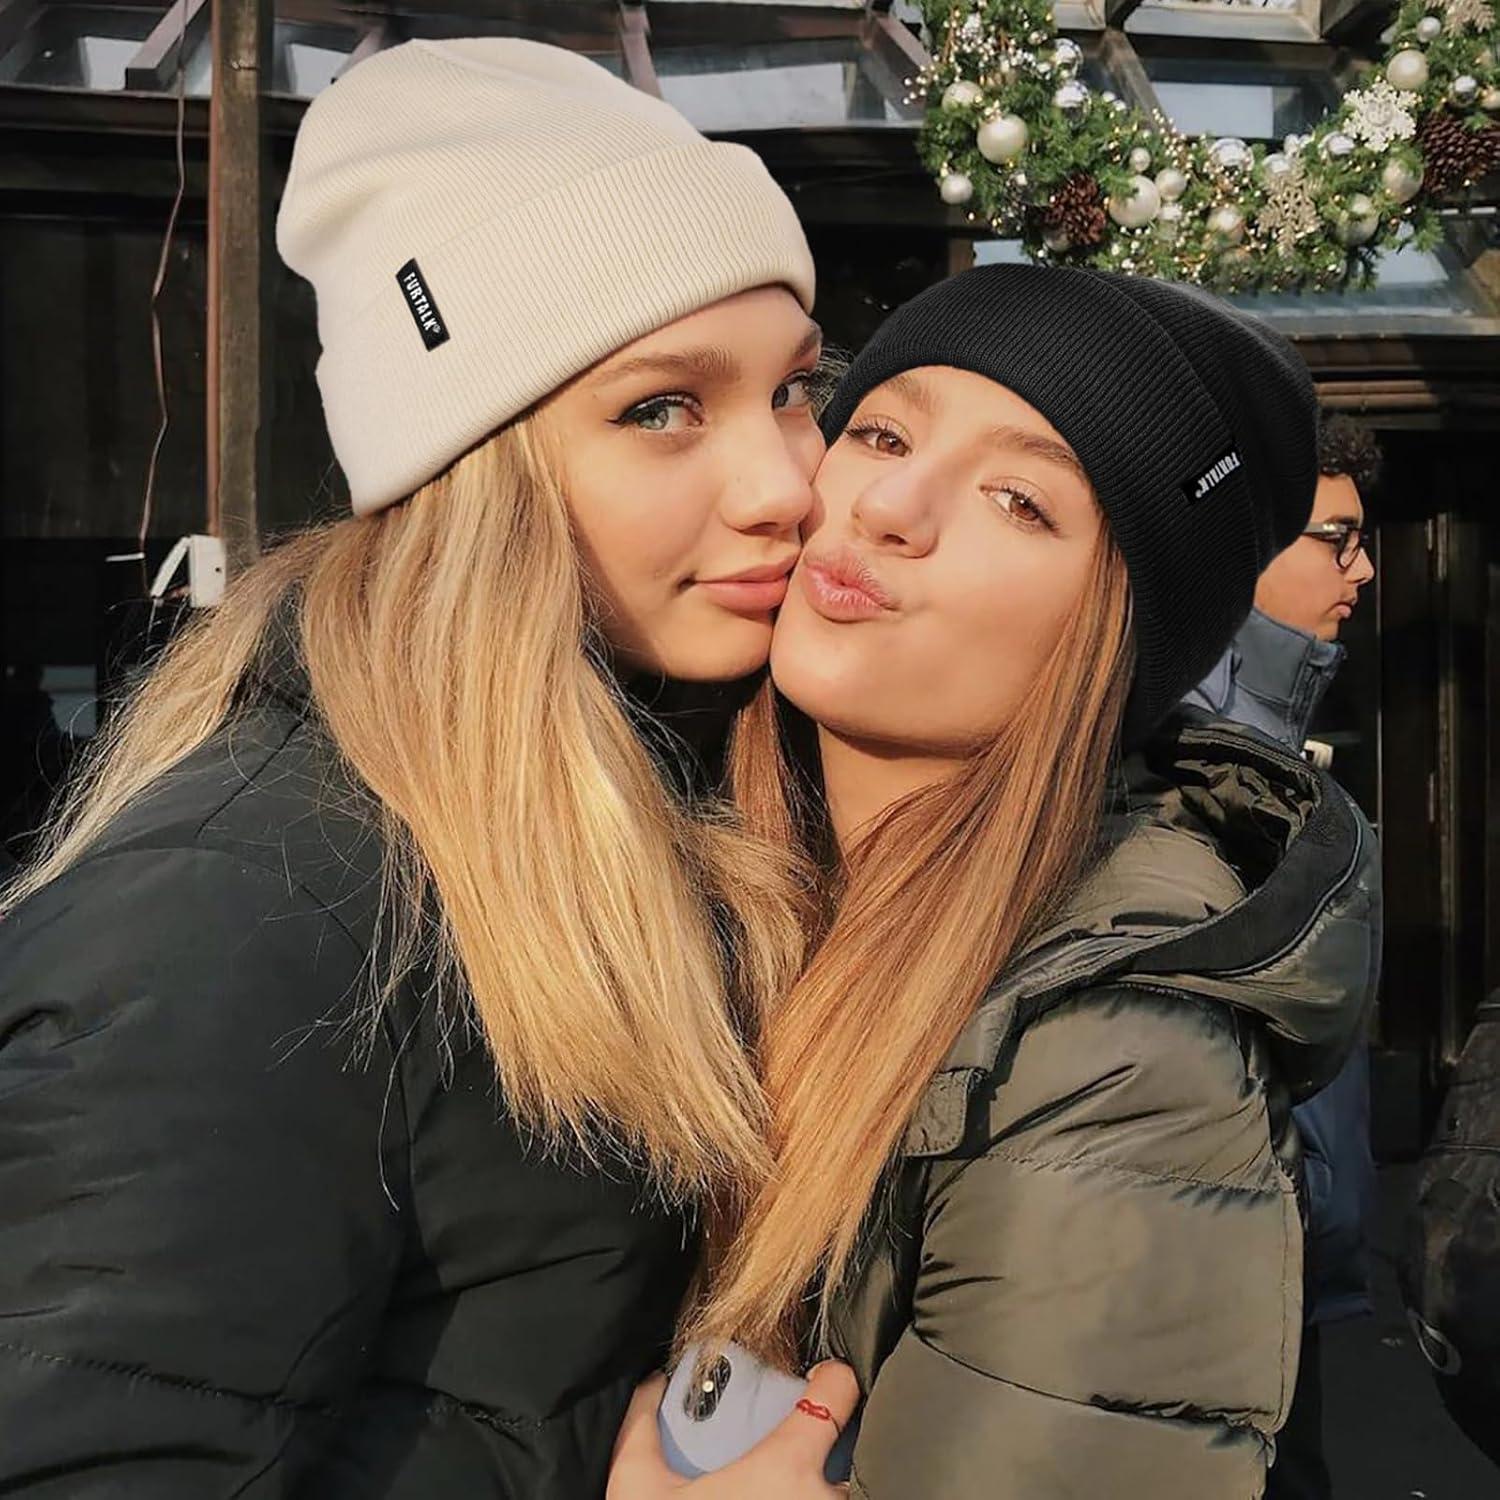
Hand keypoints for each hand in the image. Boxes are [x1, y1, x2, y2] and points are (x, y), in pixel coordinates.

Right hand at [608, 1360, 859, 1497]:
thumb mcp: (638, 1490)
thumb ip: (642, 1429)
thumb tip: (648, 1383)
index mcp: (784, 1470)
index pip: (836, 1397)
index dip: (834, 1380)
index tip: (825, 1379)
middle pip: (860, 1457)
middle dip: (844, 1450)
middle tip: (818, 1450)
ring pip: (859, 1498)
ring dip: (843, 1493)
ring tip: (811, 1492)